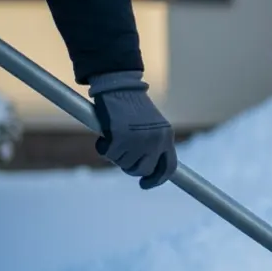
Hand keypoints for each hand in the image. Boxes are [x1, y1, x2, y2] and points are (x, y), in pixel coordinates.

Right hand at [88, 71, 177, 189]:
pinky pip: (109, 155)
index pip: (169, 168)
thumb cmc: (131, 105)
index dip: (157, 179)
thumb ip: (152, 144)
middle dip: (129, 167)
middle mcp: (156, 141)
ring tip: (114, 137)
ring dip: (115, 155)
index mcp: (166, 137)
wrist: (119, 86)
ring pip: (124, 163)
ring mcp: (139, 140)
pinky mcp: (120, 138)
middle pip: (143, 170)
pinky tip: (104, 135)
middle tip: (121, 156)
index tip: (145, 184)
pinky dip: (103, 148)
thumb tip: (146, 169)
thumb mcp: (151, 125)